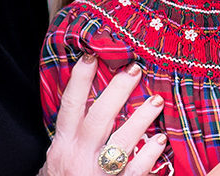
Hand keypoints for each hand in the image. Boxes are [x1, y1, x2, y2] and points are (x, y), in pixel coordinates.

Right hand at [40, 56, 166, 175]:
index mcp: (62, 145)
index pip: (69, 106)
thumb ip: (73, 134)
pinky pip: (135, 171)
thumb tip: (87, 99)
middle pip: (98, 118)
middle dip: (117, 91)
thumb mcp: (58, 157)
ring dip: (141, 119)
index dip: (79, 80)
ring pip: (121, 143)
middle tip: (134, 68)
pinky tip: (160, 142)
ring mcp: (97, 174)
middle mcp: (78, 157)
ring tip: (156, 100)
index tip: (92, 55)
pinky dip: (149, 156)